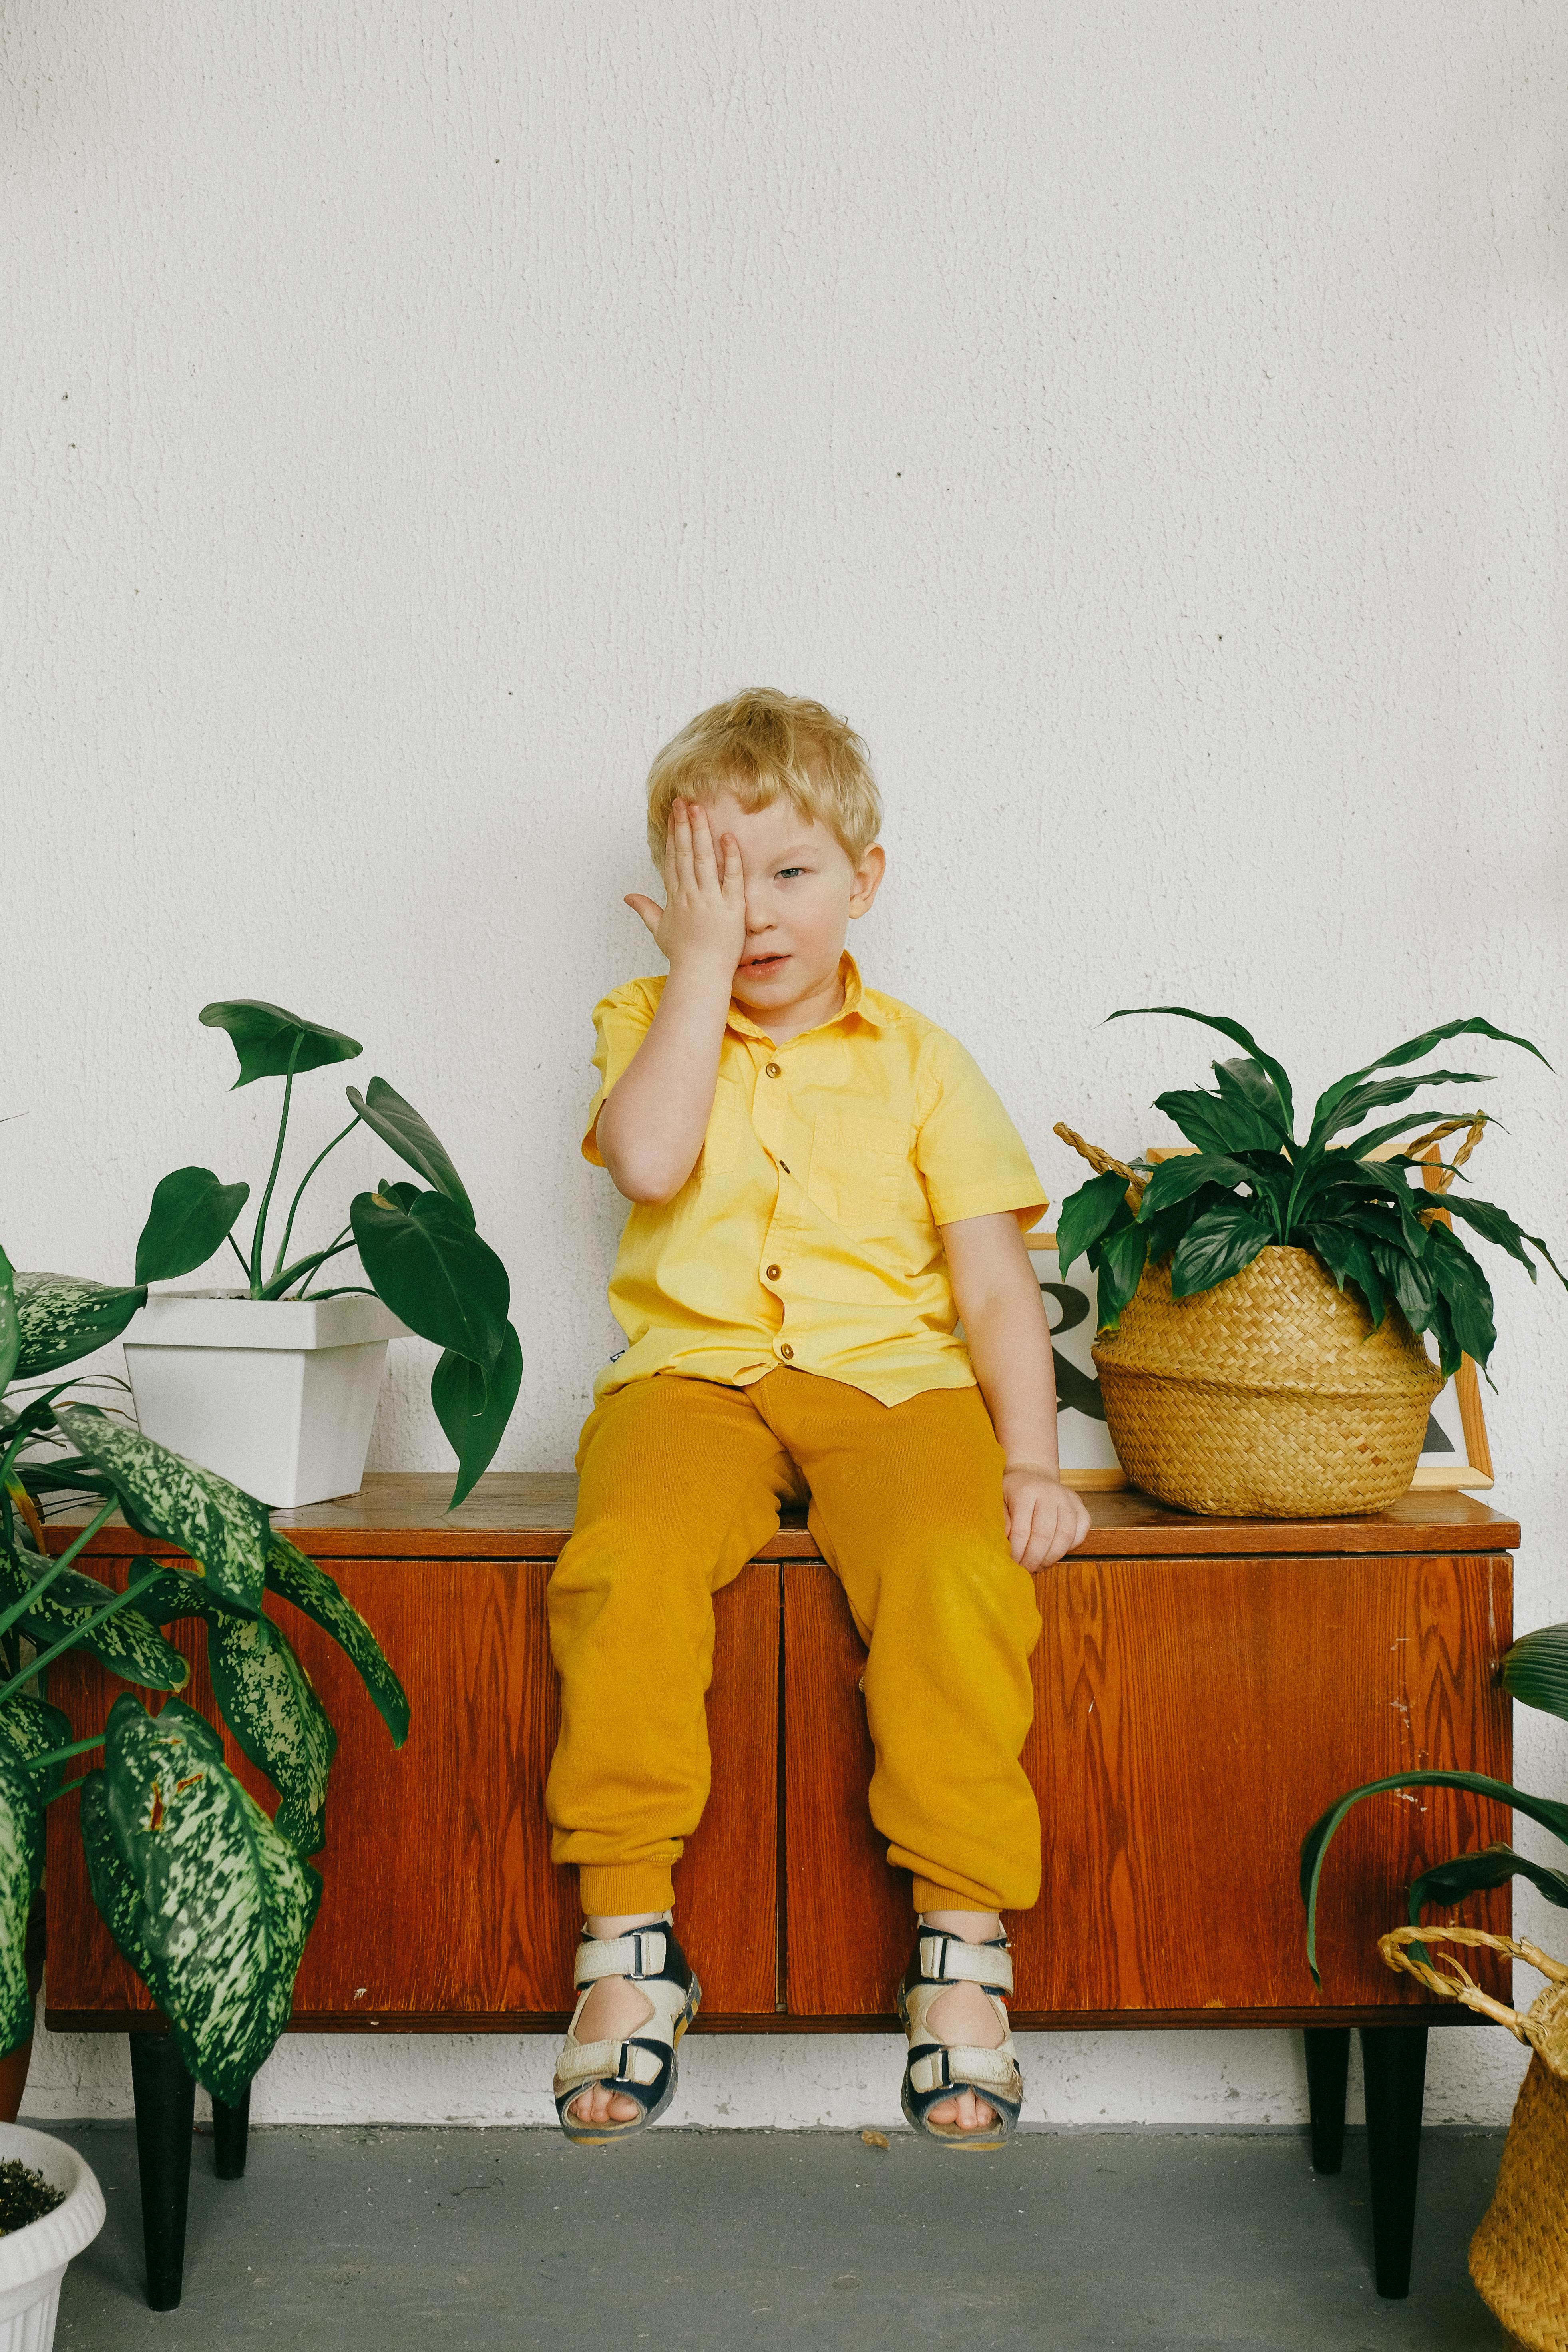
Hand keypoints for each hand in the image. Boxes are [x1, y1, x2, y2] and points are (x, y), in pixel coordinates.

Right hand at [625, 798, 744, 977]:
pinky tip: (728, 837)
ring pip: (704, 859)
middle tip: (683, 801)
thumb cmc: (682, 955)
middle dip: (683, 825)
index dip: (673, 836)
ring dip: (701, 832)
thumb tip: (627, 897)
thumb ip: (645, 909)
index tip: (673, 816)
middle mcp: (690, 895)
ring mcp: (710, 900)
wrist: (700, 974)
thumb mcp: (659, 930)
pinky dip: (730, 858)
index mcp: (675, 898)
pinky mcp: (731, 908)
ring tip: (699, 809)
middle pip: (686, 853)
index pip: (673, 860)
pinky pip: (731, 878)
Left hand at [1002, 1467, 1089, 1571]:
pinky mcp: (1080, 1506)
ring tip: (1039, 1565)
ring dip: (1051, 1557)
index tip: (1012, 1564)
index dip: (1017, 1552)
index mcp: (1026, 1491)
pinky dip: (1069, 1547)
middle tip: (1025, 1569)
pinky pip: (1080, 1532)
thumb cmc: (1012, 1491)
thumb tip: (1004, 1543)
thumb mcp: (998, 1500)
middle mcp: (1050, 1493)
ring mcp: (1068, 1499)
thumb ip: (1000, 1521)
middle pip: (1044, 1535)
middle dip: (1033, 1559)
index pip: (1022, 1530)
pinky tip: (1054, 1552)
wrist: (1032, 1474)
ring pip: (1065, 1536)